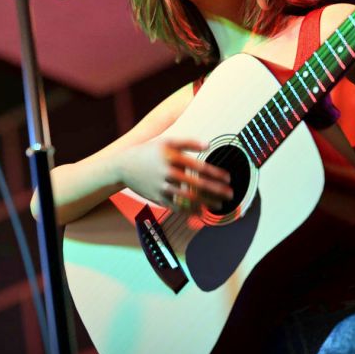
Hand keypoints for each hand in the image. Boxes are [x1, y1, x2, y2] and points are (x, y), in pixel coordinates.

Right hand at [117, 137, 232, 213]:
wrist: (124, 165)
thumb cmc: (150, 151)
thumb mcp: (167, 141)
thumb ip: (188, 142)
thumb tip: (209, 144)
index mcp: (173, 157)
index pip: (200, 167)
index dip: (216, 174)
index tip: (228, 178)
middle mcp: (168, 173)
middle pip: (197, 184)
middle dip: (216, 190)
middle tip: (230, 194)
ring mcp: (162, 187)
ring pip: (188, 198)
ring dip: (206, 203)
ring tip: (219, 205)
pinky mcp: (157, 198)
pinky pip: (176, 207)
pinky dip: (190, 211)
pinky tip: (201, 212)